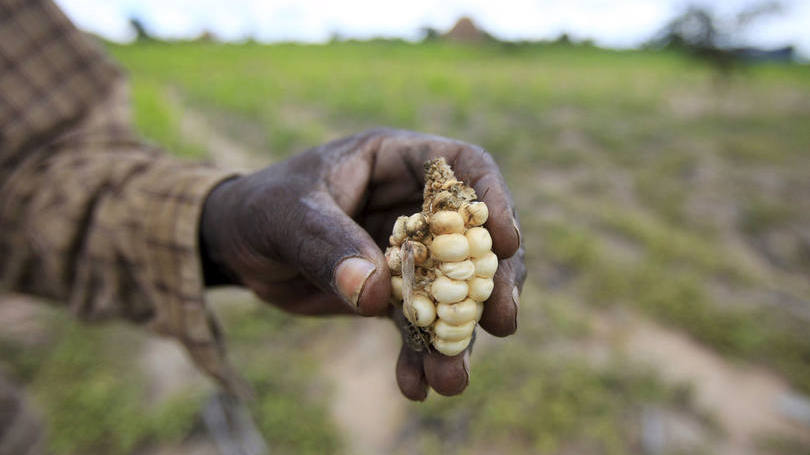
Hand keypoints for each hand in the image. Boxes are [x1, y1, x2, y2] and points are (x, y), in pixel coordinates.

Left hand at [200, 128, 525, 399]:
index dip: (494, 200)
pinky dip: (419, 354)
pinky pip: (418, 323)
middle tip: (502, 323)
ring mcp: (408, 251)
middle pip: (473, 237)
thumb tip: (375, 295)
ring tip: (451, 380)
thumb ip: (327, 247)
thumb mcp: (286, 216)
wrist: (234, 245)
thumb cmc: (259, 209)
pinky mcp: (393, 292)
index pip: (464, 167)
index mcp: (396, 161)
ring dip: (457, 336)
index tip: (508, 241)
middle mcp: (412, 204)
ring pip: (453, 290)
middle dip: (492, 282)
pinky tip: (415, 385)